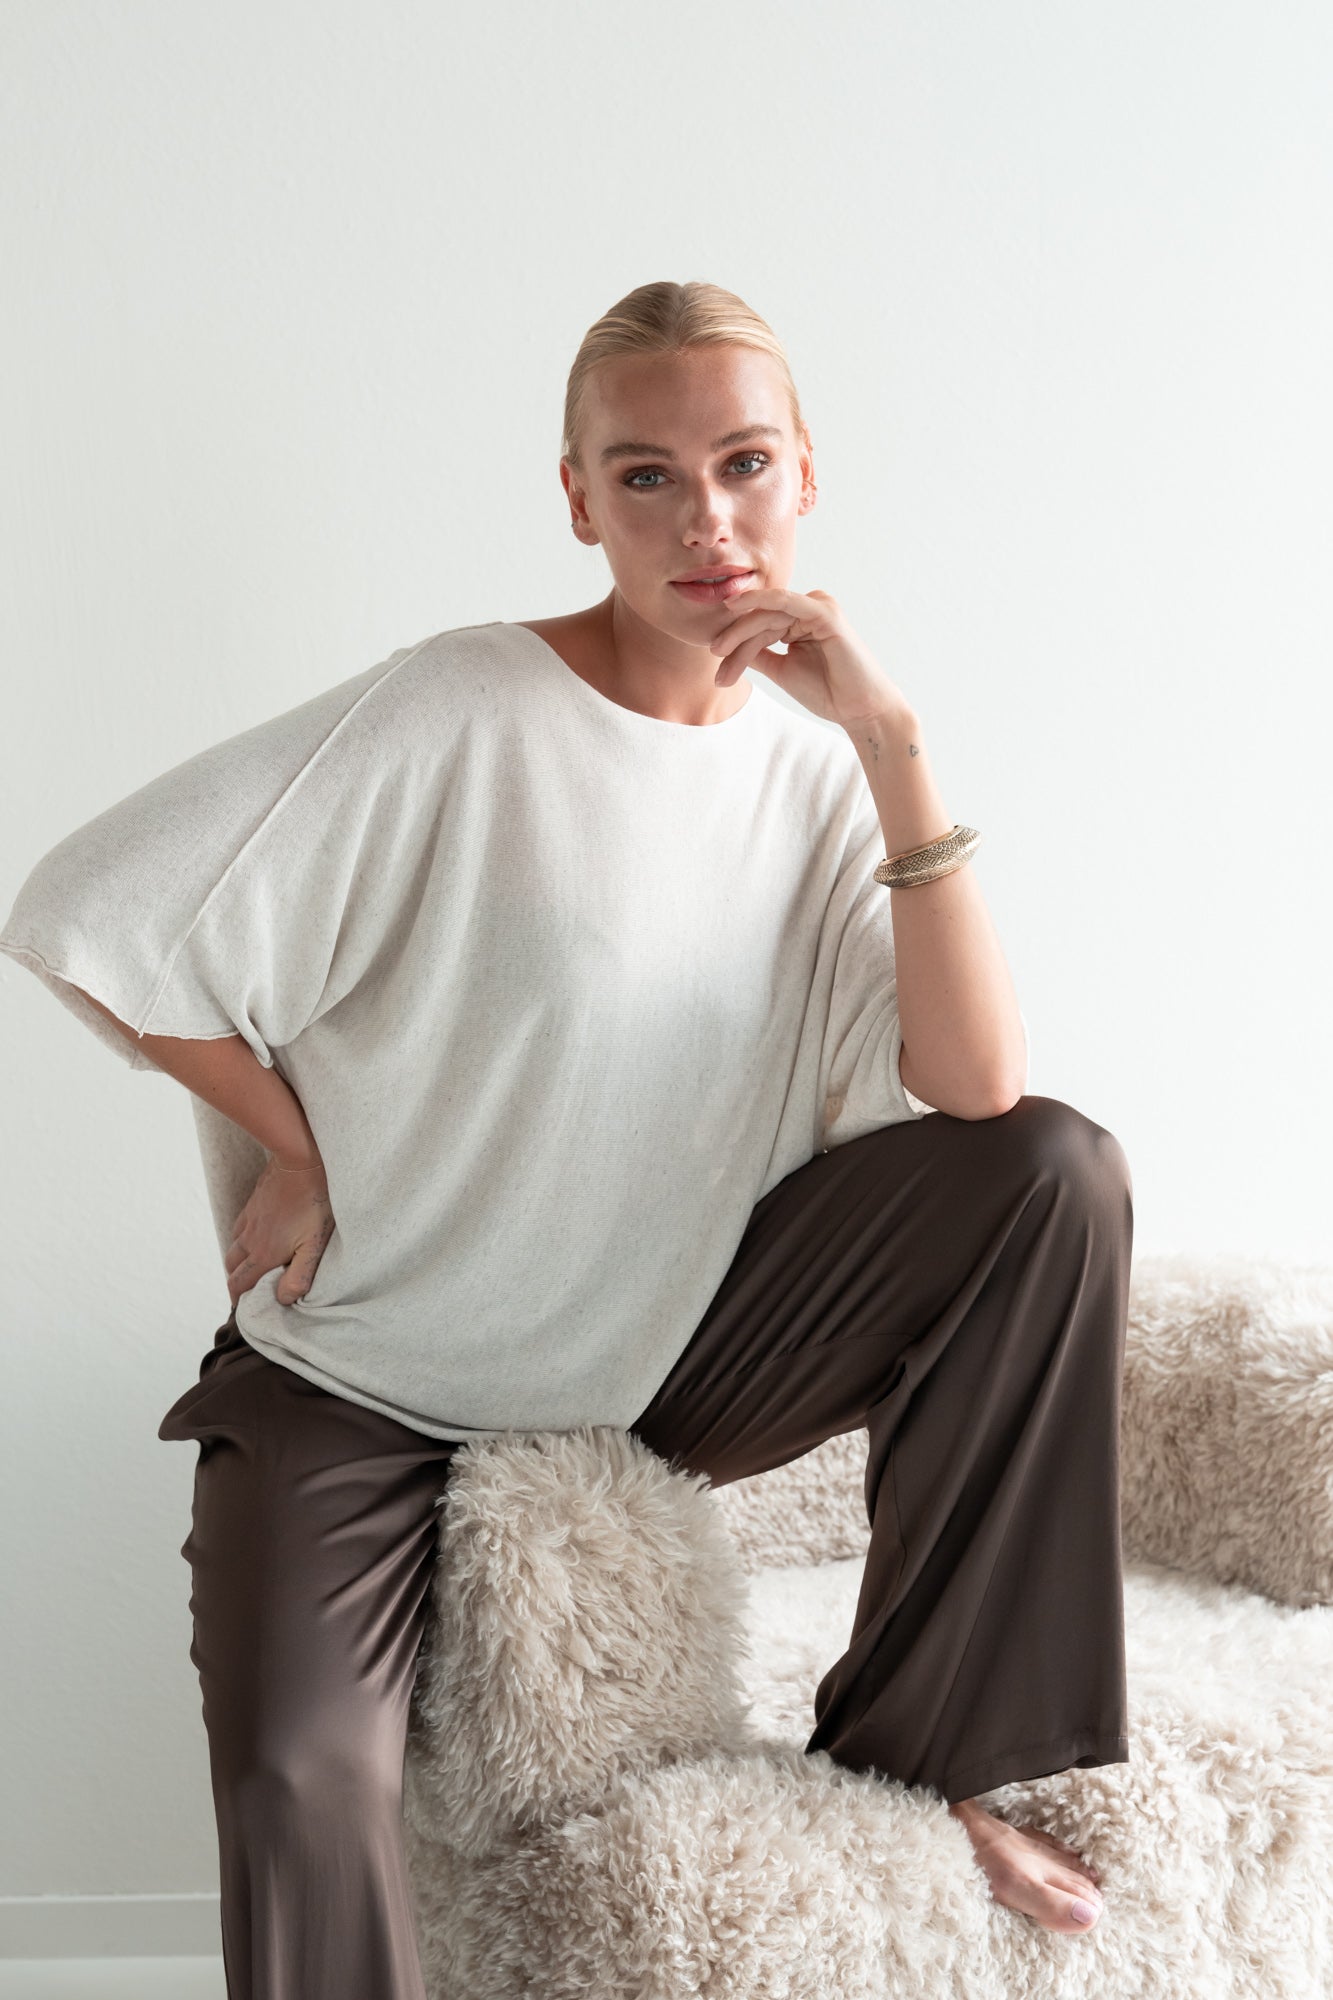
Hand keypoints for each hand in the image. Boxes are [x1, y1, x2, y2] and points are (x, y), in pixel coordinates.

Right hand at [225, 1155, 334, 1307]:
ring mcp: (250, 1219)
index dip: (239, 1300)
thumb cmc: (313, 1204)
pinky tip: (257, 1236)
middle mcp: (250, 1239)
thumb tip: (282, 1299)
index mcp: (263, 1254)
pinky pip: (240, 1227)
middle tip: (250, 1291)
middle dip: (237, 1283)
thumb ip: (299, 1275)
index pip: (240, 1284)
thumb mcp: (314, 1244)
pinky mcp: (254, 1203)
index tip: (245, 1309)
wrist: (300, 1161)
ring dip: (239, 1261)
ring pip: (234, 1246)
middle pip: (232, 1268)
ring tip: (254, 1267)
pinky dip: (243, 1239)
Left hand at [708, 587, 911, 728]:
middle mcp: (809, 609)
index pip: (760, 626)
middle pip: (760, 619)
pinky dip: (762, 602)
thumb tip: (725, 645)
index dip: (735, 644)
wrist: (859, 710)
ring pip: (768, 614)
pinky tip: (737, 607)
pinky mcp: (825, 612)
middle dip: (734, 639)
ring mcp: (818, 607)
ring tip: (721, 653)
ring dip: (741, 632)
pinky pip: (786, 602)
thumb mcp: (782, 670)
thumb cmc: (828, 691)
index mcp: (800, 620)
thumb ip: (758, 654)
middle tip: (713, 655)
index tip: (717, 669)